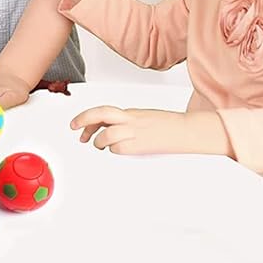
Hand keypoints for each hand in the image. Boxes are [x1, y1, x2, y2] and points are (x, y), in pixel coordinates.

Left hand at [69, 106, 188, 154]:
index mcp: (131, 113)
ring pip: (107, 135)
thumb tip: (107, 129)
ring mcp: (136, 132)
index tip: (75, 123)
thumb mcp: (142, 118)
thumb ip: (124, 122)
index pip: (103, 111)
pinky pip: (119, 149)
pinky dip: (114, 151)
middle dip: (83, 120)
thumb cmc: (168, 126)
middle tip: (74, 128)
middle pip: (101, 115)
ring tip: (99, 144)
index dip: (86, 116)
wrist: (188, 131)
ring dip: (99, 142)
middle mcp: (131, 120)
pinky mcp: (141, 146)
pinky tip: (119, 151)